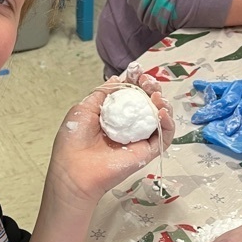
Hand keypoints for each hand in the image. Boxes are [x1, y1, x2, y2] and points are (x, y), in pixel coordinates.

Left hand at [46, 75, 174, 209]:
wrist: (74, 170)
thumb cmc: (74, 141)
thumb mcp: (84, 109)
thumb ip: (103, 94)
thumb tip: (118, 79)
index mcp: (113, 116)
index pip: (132, 95)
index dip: (137, 81)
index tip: (137, 71)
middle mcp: (128, 126)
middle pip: (148, 103)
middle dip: (152, 88)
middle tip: (148, 81)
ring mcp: (139, 139)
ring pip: (160, 118)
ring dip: (163, 102)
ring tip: (157, 95)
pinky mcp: (147, 152)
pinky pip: (164, 136)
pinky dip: (167, 122)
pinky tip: (161, 111)